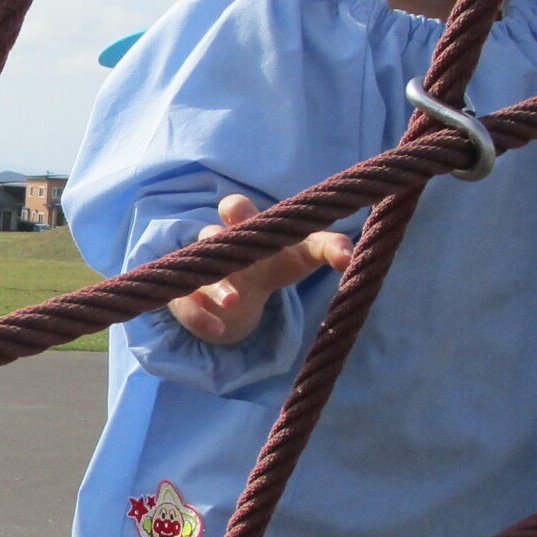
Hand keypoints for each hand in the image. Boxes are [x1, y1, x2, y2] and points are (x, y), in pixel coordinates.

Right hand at [165, 194, 354, 344]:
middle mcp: (218, 246)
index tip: (242, 215)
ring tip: (234, 301)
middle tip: (237, 250)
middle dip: (220, 239)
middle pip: (210, 234)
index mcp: (246, 228)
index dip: (236, 210)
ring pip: (199, 272)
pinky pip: (186, 307)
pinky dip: (201, 319)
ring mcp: (199, 272)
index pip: (234, 207)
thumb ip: (329, 247)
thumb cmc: (278, 263)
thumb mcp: (304, 254)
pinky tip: (219, 330)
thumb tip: (350, 257)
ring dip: (217, 285)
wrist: (245, 296)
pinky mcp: (186, 300)